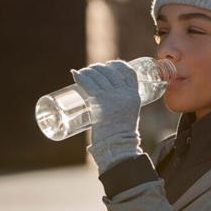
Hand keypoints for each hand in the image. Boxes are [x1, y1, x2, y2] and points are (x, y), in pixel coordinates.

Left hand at [70, 59, 142, 174]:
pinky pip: (89, 83)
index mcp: (134, 95)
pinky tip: (75, 74)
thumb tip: (110, 101)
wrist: (117, 146)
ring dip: (89, 71)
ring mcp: (112, 96)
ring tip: (83, 72)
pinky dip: (81, 77)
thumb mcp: (128, 115)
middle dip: (100, 68)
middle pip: (111, 71)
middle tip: (92, 70)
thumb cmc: (121, 135)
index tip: (110, 64)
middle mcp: (124, 93)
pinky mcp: (100, 101)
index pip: (128, 72)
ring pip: (99, 76)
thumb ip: (122, 105)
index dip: (118, 64)